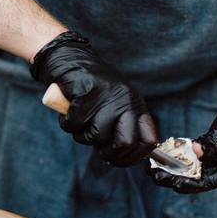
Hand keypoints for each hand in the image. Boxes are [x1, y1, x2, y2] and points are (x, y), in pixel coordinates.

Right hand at [31, 32, 157, 165]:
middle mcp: (125, 101)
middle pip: (124, 143)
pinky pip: (74, 125)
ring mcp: (107, 97)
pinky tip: (68, 111)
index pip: (149, 140)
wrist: (71, 58)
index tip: (117, 158)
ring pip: (94, 136)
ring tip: (79, 120)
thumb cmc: (93, 89)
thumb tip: (121, 157)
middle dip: (107, 152)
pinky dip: (67, 123)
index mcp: (136, 105)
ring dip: (81, 134)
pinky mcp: (86, 93)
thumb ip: (122, 127)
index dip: (133, 157)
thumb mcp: (116, 105)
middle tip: (96, 147)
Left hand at [152, 81, 216, 192]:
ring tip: (153, 168)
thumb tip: (193, 151)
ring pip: (196, 173)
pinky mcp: (216, 159)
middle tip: (154, 174)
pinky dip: (181, 160)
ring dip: (175, 170)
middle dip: (177, 178)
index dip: (189, 182)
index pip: (212, 182)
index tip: (171, 181)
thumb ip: (211, 144)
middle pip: (201, 181)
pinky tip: (163, 158)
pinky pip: (197, 163)